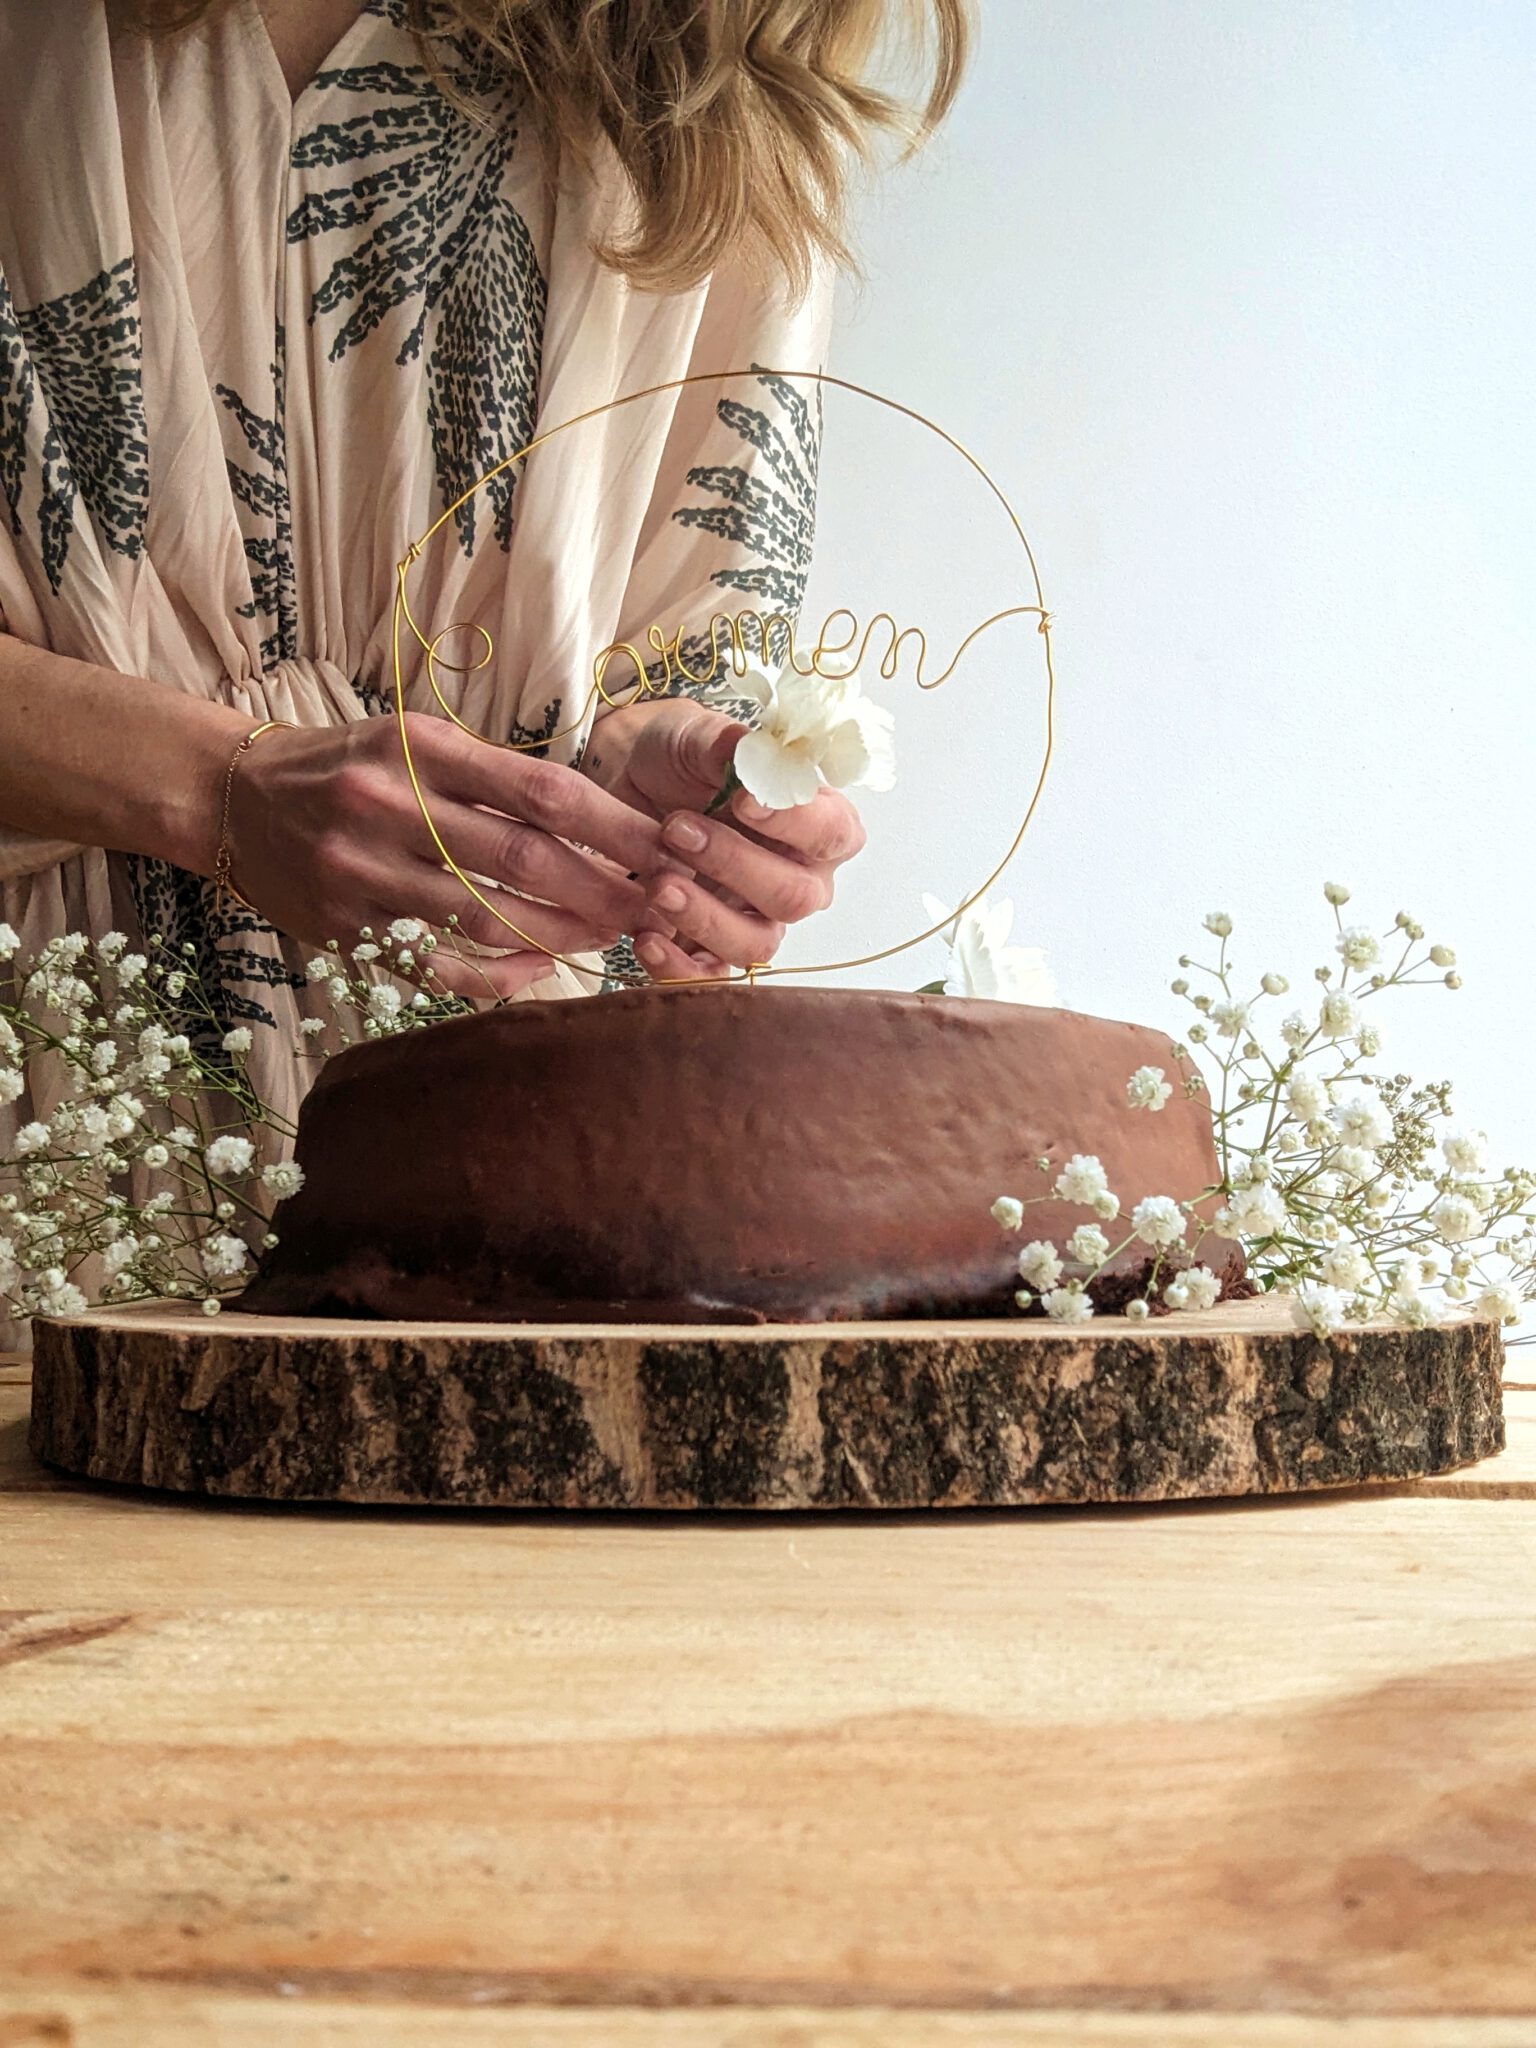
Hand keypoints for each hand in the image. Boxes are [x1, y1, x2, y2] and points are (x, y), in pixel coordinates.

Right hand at [227, 713, 662, 998]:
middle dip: (601, 889)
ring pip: (486, 916)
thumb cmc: (349, 767)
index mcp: (422, 748)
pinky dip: (495, 974)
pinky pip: (437, 963)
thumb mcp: (415, 742)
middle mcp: (391, 805)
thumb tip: (599, 819)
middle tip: (651, 907)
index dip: (613, 825)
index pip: (542, 790)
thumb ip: (493, 775)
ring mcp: (362, 870)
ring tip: (605, 938)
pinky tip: (537, 970)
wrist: (235, 797)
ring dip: (560, 934)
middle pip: (524, 857)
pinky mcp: (342, 927)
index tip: (663, 847)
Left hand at [582, 697, 866, 979]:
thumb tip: (748, 752)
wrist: (632, 786)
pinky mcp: (715, 948)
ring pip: (756, 943)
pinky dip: (679, 968)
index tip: (743, 798)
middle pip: (795, 896)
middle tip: (676, 831)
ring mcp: (761, 920)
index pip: (832, 833)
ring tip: (658, 886)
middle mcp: (803, 880)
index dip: (794, 821)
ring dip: (706, 919)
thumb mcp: (698, 737)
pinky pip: (710, 976)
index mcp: (820, 822)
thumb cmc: (684, 758)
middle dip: (735, 866)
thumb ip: (725, 745)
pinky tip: (646, 939)